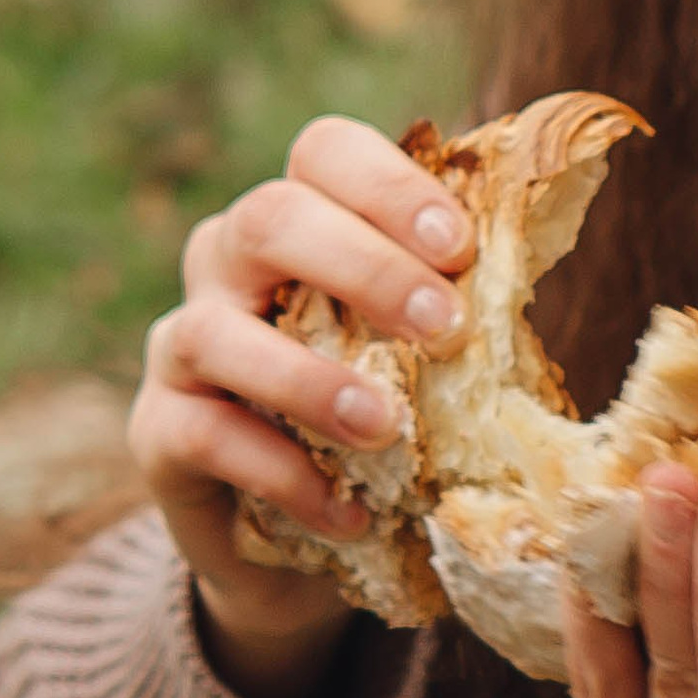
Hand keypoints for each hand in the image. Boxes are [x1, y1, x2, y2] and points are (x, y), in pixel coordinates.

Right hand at [131, 116, 473, 697]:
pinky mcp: (157, 432)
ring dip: (310, 379)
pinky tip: (348, 513)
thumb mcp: (415, 358)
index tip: (460, 247)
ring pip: (216, 331)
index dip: (389, 185)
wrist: (291, 544)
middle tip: (442, 330)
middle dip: (363, 266)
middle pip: (267, 218)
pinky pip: (205, 436)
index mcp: (298, 223)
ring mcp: (181, 346)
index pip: (322, 153)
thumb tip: (540, 254)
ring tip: (388, 428)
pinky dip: (282, 474)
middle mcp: (225, 265)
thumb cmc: (373, 421)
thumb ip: (454, 307)